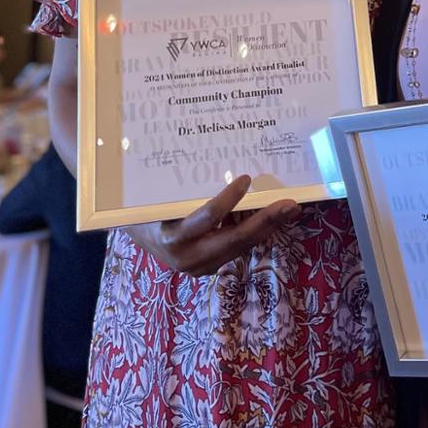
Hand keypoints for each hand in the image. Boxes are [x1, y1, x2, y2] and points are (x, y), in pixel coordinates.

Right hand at [123, 175, 300, 276]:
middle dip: (266, 222)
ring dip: (267, 227)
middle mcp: (186, 257)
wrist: (137, 237)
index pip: (206, 218)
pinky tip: (273, 217)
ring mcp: (199, 266)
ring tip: (289, 209)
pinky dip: (255, 232)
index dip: (227, 200)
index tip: (245, 179)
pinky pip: (237, 248)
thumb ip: (186, 190)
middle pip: (233, 240)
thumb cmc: (148, 209)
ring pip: (240, 247)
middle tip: (290, 204)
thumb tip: (217, 159)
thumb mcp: (161, 198)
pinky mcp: (209, 267)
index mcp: (171, 236)